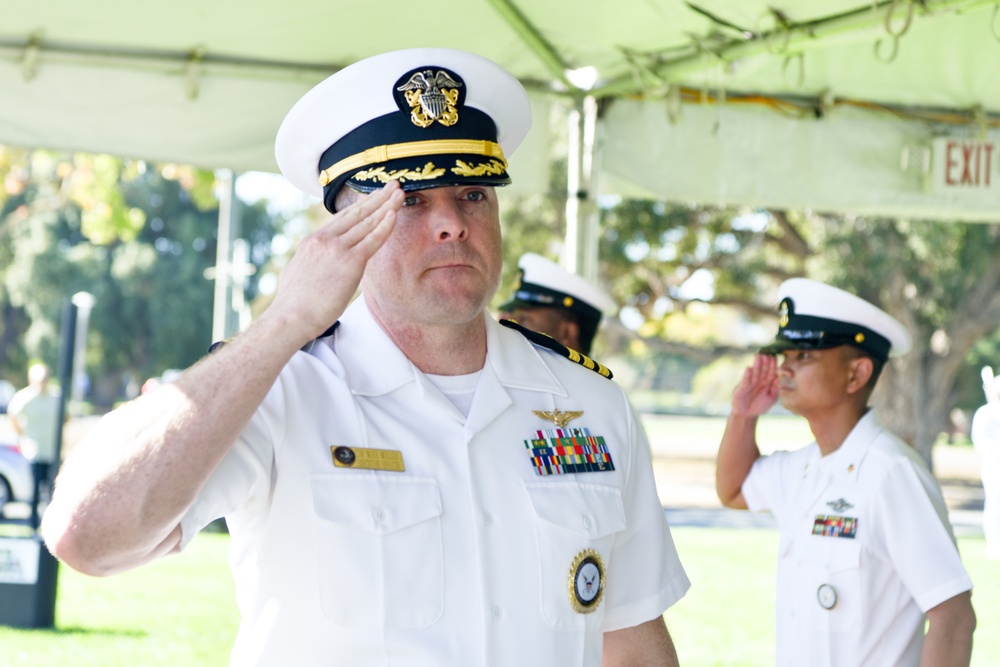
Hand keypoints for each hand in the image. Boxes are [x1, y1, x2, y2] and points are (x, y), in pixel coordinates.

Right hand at [267, 181, 403, 344]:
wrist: (291, 316)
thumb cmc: (293, 302)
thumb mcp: (298, 272)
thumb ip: (310, 262)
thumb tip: (311, 263)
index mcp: (313, 240)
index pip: (341, 218)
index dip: (361, 205)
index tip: (373, 196)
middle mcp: (325, 239)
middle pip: (357, 213)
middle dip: (377, 198)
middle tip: (392, 185)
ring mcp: (337, 249)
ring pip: (367, 223)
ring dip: (386, 206)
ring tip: (400, 193)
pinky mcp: (350, 262)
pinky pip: (373, 240)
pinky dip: (385, 226)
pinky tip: (394, 215)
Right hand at [732, 354, 778, 416]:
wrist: (747, 414)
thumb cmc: (760, 406)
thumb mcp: (772, 398)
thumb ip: (776, 388)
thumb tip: (779, 378)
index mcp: (768, 382)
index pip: (771, 372)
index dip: (773, 365)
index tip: (775, 357)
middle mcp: (759, 380)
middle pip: (763, 369)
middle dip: (765, 362)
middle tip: (767, 354)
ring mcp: (751, 383)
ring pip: (755, 372)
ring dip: (757, 364)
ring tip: (758, 356)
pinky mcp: (742, 387)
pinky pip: (746, 380)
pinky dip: (747, 375)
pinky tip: (749, 369)